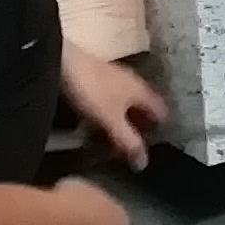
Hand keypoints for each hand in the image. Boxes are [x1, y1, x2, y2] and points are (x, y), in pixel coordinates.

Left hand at [59, 48, 165, 169]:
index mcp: (142, 91)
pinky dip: (108, 113)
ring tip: (113, 139)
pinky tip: (95, 124)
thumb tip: (144, 163)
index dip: (160, 129)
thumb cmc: (92, 91)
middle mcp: (133, 82)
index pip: (161, 111)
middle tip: (132, 147)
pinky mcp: (97, 77)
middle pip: (144, 108)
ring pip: (126, 103)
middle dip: (139, 127)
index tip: (154, 146)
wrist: (62, 61)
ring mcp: (115, 78)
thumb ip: (128, 141)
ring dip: (122, 121)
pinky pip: (110, 100)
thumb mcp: (112, 120)